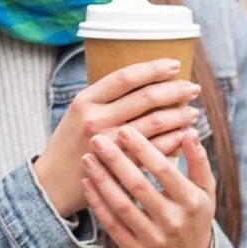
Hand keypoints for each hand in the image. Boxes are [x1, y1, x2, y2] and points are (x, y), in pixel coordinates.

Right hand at [32, 61, 199, 217]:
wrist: (53, 183)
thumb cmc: (71, 142)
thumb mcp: (78, 112)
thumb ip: (106, 97)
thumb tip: (148, 80)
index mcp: (85, 100)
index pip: (125, 77)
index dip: (153, 69)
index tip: (175, 65)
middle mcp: (96, 119)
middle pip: (145, 98)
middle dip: (175, 90)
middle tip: (192, 88)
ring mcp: (108, 144)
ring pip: (155, 122)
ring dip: (179, 115)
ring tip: (193, 112)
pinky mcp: (120, 165)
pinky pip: (156, 149)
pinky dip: (175, 139)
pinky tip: (185, 134)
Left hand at [81, 123, 217, 247]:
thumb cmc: (195, 215)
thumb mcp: (206, 190)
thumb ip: (199, 161)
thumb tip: (189, 131)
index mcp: (191, 202)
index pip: (164, 171)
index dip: (143, 149)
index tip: (125, 129)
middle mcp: (173, 221)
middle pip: (138, 186)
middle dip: (116, 160)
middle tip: (97, 139)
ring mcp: (153, 239)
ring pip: (121, 206)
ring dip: (102, 180)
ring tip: (87, 158)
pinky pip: (112, 225)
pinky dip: (97, 204)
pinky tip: (87, 183)